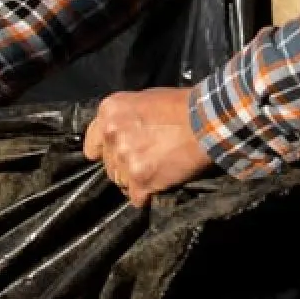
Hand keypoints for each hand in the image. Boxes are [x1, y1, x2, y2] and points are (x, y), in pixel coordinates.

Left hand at [83, 87, 213, 205]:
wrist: (208, 121)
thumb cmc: (183, 107)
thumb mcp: (145, 100)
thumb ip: (126, 119)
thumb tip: (122, 134)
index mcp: (109, 112)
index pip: (92, 145)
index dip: (106, 152)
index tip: (117, 156)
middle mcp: (112, 135)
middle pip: (109, 165)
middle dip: (126, 166)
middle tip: (148, 160)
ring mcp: (125, 158)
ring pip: (121, 183)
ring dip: (137, 181)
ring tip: (158, 169)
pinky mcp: (141, 179)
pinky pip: (136, 198)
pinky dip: (148, 195)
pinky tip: (162, 182)